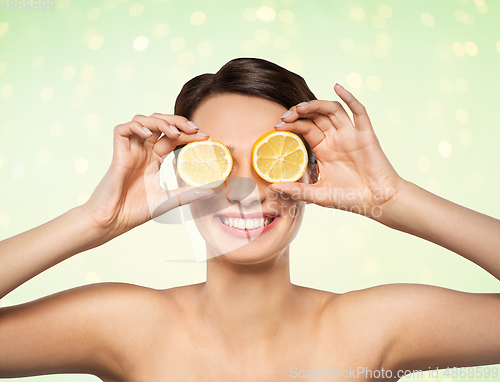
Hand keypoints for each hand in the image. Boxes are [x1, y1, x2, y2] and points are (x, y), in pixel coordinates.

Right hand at [81, 114, 213, 237]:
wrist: (113, 221)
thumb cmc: (136, 211)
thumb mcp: (168, 200)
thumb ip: (188, 194)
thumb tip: (211, 190)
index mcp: (155, 160)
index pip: (173, 138)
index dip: (188, 134)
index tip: (205, 136)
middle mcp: (143, 151)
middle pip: (160, 124)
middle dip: (178, 121)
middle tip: (194, 129)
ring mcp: (130, 151)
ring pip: (143, 121)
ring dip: (160, 121)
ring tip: (174, 131)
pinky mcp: (118, 153)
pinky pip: (122, 130)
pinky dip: (136, 127)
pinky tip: (148, 134)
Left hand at [270, 83, 406, 218]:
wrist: (377, 202)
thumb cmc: (349, 199)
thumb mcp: (318, 195)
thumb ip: (296, 190)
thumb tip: (272, 187)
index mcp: (324, 149)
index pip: (305, 128)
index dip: (291, 124)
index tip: (277, 126)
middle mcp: (336, 138)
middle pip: (316, 115)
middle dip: (299, 112)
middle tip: (285, 116)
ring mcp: (351, 135)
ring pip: (333, 110)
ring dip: (316, 104)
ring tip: (301, 107)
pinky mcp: (366, 135)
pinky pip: (359, 112)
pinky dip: (349, 98)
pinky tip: (338, 88)